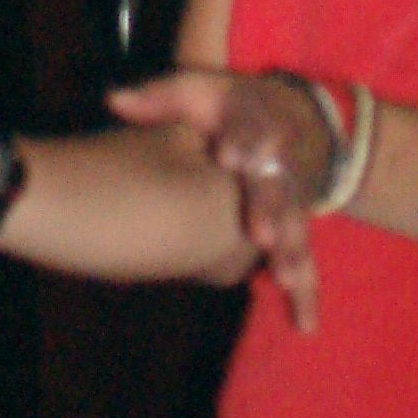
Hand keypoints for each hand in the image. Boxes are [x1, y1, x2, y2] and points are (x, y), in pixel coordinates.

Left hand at [109, 69, 332, 327]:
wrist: (296, 118)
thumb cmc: (231, 109)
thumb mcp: (198, 93)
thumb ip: (158, 99)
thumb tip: (112, 100)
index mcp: (254, 121)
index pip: (250, 129)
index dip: (241, 142)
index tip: (228, 156)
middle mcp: (280, 160)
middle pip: (276, 183)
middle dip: (268, 206)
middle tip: (260, 233)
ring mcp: (293, 195)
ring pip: (295, 223)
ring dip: (291, 251)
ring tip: (284, 279)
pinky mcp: (297, 225)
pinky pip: (303, 258)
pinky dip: (305, 292)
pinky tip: (304, 323)